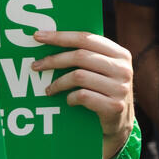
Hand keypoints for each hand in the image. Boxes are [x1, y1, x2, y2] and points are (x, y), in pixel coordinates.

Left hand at [32, 30, 132, 158]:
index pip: (87, 38)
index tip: (39, 36)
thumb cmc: (104, 92)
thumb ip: (91, 56)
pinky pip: (82, 96)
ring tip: (49, 89)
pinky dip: (70, 98)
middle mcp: (123, 68)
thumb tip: (53, 41)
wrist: (119, 122)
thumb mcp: (105, 70)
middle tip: (35, 66)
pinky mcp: (114, 106)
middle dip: (54, 60)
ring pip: (79, 76)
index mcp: (121, 54)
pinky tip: (69, 100)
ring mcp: (120, 87)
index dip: (61, 36)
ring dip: (58, 83)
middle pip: (80, 56)